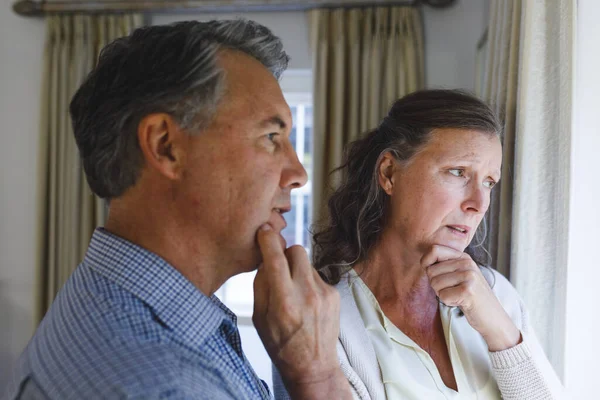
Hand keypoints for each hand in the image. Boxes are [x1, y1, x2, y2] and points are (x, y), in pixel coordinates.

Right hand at [252, 224, 349, 398]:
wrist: (313, 366)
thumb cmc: (281, 345)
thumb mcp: (259, 318)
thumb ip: (261, 285)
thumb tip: (265, 258)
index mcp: (284, 303)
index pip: (276, 259)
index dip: (268, 239)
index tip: (264, 231)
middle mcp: (307, 295)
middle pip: (297, 250)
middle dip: (285, 252)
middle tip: (279, 266)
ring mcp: (324, 294)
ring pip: (307, 262)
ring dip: (297, 269)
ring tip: (293, 293)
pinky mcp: (334, 295)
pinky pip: (317, 275)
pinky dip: (308, 281)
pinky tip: (306, 301)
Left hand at [422, 245, 520, 351]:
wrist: (493, 317)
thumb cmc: (471, 297)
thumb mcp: (460, 275)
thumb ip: (445, 265)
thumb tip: (424, 261)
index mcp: (463, 257)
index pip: (434, 249)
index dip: (426, 262)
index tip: (431, 273)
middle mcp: (467, 263)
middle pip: (431, 270)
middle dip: (435, 284)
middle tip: (451, 290)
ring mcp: (469, 276)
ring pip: (435, 283)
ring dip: (442, 294)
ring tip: (457, 295)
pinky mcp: (468, 291)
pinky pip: (443, 296)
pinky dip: (448, 302)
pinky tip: (461, 302)